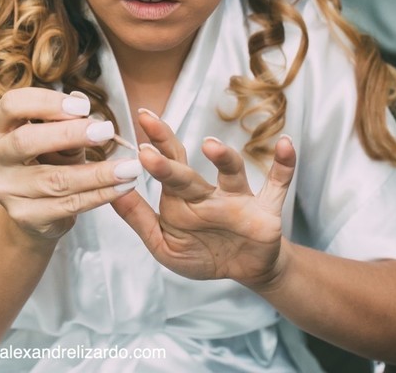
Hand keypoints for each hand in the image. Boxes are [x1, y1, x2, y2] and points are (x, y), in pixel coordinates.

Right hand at [0, 88, 141, 242]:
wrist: (37, 211)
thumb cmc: (47, 161)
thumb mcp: (56, 138)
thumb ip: (67, 122)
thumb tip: (81, 101)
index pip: (12, 105)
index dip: (46, 103)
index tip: (83, 106)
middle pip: (25, 141)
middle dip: (69, 134)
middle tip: (107, 130)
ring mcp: (4, 190)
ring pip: (54, 179)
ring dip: (97, 172)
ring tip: (129, 167)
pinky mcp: (23, 216)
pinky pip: (67, 205)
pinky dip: (100, 195)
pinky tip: (121, 188)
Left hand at [112, 108, 295, 288]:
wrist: (245, 270)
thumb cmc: (202, 254)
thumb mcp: (164, 244)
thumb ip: (139, 219)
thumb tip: (109, 192)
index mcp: (181, 199)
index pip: (162, 167)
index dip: (148, 149)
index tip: (131, 128)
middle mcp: (208, 192)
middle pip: (187, 166)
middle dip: (167, 146)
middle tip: (148, 124)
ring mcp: (238, 198)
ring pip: (231, 171)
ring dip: (223, 157)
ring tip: (209, 145)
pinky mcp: (266, 210)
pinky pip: (278, 184)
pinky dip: (284, 165)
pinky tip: (286, 144)